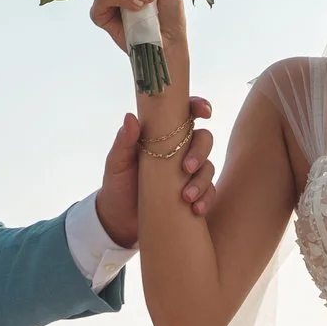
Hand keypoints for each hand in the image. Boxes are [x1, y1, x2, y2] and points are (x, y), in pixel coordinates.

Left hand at [93, 97, 218, 246]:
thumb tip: (131, 117)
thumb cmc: (118, 183)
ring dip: (202, 181)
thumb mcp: (117, 162)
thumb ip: (123, 141)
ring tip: (186, 197)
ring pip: (209, 167)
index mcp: (163, 135)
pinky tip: (196, 208)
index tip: (205, 113)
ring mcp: (189, 173)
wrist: (119, 219)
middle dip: (200, 152)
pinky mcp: (194, 194)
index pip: (186, 114)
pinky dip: (206, 199)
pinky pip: (209, 193)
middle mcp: (180, 150)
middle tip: (187, 168)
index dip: (199, 107)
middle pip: (204, 140)